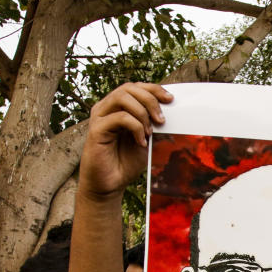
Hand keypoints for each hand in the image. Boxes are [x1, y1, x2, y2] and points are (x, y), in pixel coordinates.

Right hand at [78, 82, 171, 199]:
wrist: (111, 184)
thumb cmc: (126, 162)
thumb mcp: (149, 141)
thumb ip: (157, 127)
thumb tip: (175, 115)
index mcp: (118, 108)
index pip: (135, 88)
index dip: (154, 89)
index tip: (171, 100)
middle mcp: (106, 108)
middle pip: (129, 88)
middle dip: (150, 99)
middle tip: (162, 120)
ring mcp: (99, 118)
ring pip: (122, 97)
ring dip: (142, 112)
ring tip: (151, 131)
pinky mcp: (96, 130)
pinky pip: (119, 117)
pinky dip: (135, 127)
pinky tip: (141, 142)